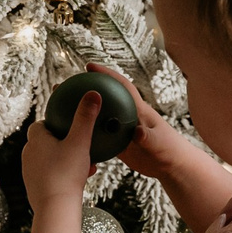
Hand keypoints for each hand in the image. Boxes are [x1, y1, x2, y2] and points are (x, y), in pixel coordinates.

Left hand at [22, 92, 98, 213]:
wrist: (55, 208)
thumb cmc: (66, 173)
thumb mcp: (80, 142)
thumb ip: (85, 117)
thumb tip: (93, 94)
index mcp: (35, 140)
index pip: (40, 125)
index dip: (53, 123)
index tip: (68, 125)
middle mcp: (28, 155)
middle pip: (46, 143)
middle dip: (63, 143)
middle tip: (80, 145)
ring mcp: (29, 173)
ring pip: (50, 161)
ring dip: (66, 160)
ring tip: (85, 164)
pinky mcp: (34, 189)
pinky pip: (51, 176)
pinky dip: (64, 175)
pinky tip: (81, 179)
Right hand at [77, 61, 231, 232]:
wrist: (171, 166)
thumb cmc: (169, 150)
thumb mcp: (159, 144)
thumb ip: (147, 138)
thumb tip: (136, 133)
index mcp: (138, 109)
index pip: (121, 86)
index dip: (107, 74)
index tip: (89, 66)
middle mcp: (127, 115)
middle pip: (104, 98)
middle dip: (87, 89)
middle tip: (66, 84)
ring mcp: (121, 129)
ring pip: (98, 116)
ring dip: (82, 111)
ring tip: (60, 107)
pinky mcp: (118, 143)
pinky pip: (98, 136)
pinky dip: (86, 134)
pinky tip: (69, 137)